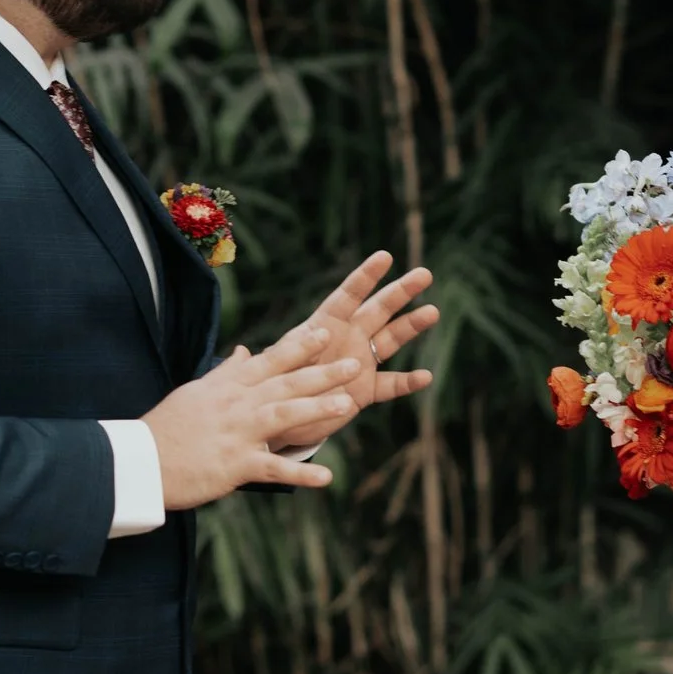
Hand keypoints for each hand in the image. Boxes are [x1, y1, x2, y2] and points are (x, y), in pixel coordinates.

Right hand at [145, 324, 357, 510]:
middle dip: (322, 373)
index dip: (298, 346)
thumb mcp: (195, 391)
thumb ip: (226, 373)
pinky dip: (300, 473)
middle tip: (355, 364)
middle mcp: (237, 405)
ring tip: (350, 405)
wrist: (140, 462)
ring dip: (318, 409)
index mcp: (228, 387)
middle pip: (286, 384)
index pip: (269, 361)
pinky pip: (273, 468)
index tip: (325, 332)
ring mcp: (237, 434)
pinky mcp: (234, 466)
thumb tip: (244, 351)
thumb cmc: (168, 427)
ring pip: (284, 416)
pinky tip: (327, 477)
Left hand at [268, 251, 440, 448]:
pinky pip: (390, 384)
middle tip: (425, 274)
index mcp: (323, 327)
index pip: (346, 297)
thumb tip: (240, 353)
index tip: (384, 256)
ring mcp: (359, 363)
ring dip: (411, 326)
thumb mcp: (268, 371)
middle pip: (377, 310)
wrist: (278, 417)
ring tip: (432, 312)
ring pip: (390, 340)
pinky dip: (407, 382)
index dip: (364, 277)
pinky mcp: (365, 391)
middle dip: (400, 292)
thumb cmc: (270, 386)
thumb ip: (267, 362)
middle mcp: (346, 338)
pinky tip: (426, 376)